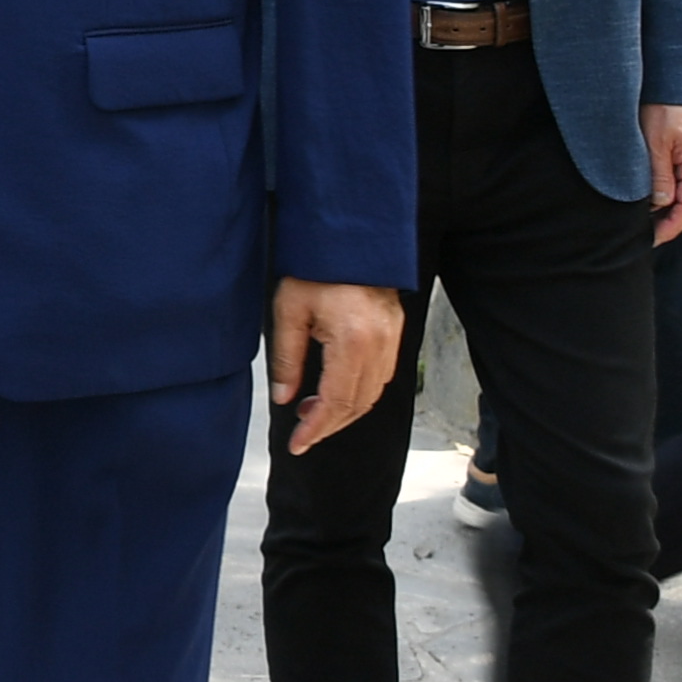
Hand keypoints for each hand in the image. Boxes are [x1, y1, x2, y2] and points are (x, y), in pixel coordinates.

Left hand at [269, 276, 407, 455]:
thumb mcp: (290, 310)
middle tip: (303, 434)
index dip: (315, 428)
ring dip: (344, 411)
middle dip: (329, 426)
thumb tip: (285, 398)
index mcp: (353, 340)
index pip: (335, 401)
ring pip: (372, 394)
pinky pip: (382, 376)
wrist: (349, 238)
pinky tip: (336, 389)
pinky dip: (359, 392)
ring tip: (312, 410)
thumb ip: (287, 358)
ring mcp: (392, 339)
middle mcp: (379, 344)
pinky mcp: (396, 332)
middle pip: (357, 405)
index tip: (298, 444)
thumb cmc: (316, 268)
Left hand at [646, 103, 681, 243]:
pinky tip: (658, 195)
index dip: (672, 226)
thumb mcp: (654, 142)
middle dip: (672, 221)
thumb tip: (660, 205)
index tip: (653, 239)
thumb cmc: (664, 105)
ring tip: (650, 219)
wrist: (676, 75)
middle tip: (648, 234)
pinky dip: (674, 190)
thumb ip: (659, 175)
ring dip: (673, 206)